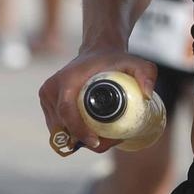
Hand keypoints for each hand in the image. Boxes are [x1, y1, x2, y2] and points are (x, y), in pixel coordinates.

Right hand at [37, 49, 159, 155]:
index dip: (79, 131)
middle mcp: (51, 88)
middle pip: (62, 125)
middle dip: (82, 140)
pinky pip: (57, 126)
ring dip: (76, 139)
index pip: (67, 112)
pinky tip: (88, 133)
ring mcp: (46, 96)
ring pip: (58, 129)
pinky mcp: (46, 103)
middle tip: (107, 142)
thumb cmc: (114, 59)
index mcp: (66, 80)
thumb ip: (147, 73)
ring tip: (100, 138)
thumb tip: (147, 96)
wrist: (97, 51)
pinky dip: (70, 134)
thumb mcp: (135, 63)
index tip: (96, 141)